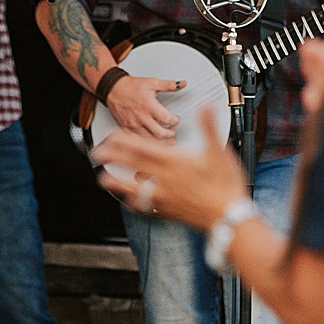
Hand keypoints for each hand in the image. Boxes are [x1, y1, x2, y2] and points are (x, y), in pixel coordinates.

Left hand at [95, 107, 248, 227]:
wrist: (228, 218)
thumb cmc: (224, 185)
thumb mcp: (219, 151)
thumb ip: (208, 126)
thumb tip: (204, 105)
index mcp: (174, 163)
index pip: (143, 148)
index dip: (124, 140)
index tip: (110, 135)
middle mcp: (165, 181)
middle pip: (132, 166)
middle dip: (112, 158)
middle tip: (95, 153)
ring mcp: (164, 198)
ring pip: (133, 189)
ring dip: (116, 183)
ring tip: (103, 179)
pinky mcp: (168, 212)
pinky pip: (144, 207)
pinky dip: (133, 202)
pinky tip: (129, 202)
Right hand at [105, 73, 183, 139]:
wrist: (113, 89)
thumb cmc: (131, 87)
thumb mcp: (152, 82)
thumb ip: (168, 85)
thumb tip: (182, 84)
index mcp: (149, 106)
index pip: (167, 119)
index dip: (175, 121)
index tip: (176, 119)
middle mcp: (141, 118)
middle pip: (160, 134)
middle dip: (170, 135)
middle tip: (172, 132)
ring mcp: (133, 125)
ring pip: (150, 140)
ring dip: (160, 142)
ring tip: (165, 139)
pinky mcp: (127, 129)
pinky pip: (138, 141)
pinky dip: (147, 143)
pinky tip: (152, 140)